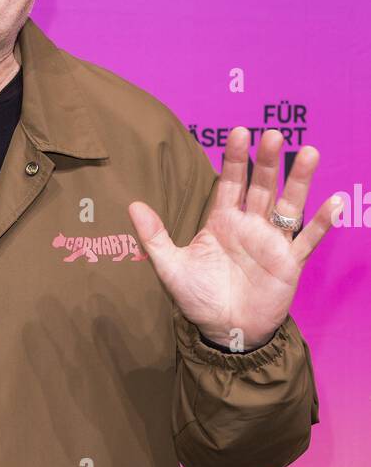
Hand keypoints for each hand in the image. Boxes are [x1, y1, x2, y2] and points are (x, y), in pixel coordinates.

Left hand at [127, 127, 339, 350]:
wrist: (223, 333)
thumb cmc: (198, 299)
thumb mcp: (170, 267)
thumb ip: (154, 236)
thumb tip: (132, 205)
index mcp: (222, 222)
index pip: (230, 183)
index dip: (235, 159)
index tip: (239, 132)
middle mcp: (249, 226)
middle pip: (262, 187)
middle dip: (268, 162)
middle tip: (274, 135)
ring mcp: (271, 243)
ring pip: (288, 206)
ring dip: (299, 181)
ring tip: (309, 153)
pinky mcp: (289, 263)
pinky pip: (307, 240)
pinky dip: (321, 223)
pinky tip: (333, 202)